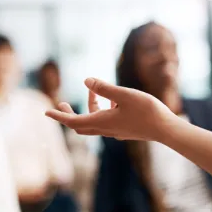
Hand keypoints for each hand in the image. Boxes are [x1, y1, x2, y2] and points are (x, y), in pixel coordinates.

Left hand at [45, 78, 175, 140]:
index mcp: (102, 122)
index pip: (73, 121)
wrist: (165, 129)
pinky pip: (105, 120)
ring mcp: (114, 130)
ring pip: (94, 121)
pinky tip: (112, 99)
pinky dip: (102, 109)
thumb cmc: (146, 111)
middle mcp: (105, 129)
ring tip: (93, 91)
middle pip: (80, 125)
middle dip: (69, 115)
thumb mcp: (123, 95)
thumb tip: (86, 80)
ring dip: (89, 107)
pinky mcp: (122, 129)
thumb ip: (104, 88)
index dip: (58, 116)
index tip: (46, 112)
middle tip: (62, 103)